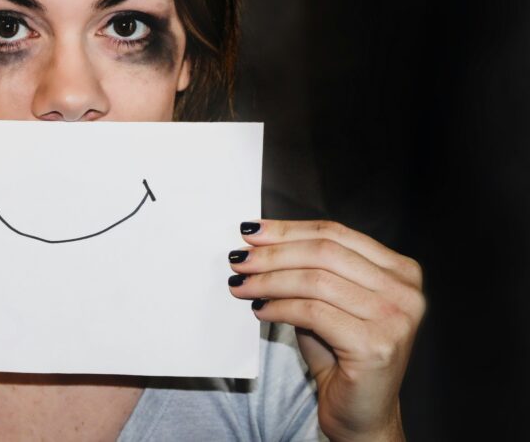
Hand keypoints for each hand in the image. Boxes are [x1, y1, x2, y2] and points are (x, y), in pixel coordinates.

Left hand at [228, 220, 424, 441]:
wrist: (361, 413)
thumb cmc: (341, 355)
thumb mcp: (328, 301)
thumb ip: (308, 269)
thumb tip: (258, 242)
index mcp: (400, 271)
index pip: (336, 234)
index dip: (289, 230)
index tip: (251, 231)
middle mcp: (405, 291)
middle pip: (324, 252)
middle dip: (274, 253)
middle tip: (239, 259)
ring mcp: (395, 319)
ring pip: (315, 281)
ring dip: (269, 281)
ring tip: (241, 285)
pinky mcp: (375, 345)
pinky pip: (313, 313)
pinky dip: (279, 308)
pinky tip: (259, 310)